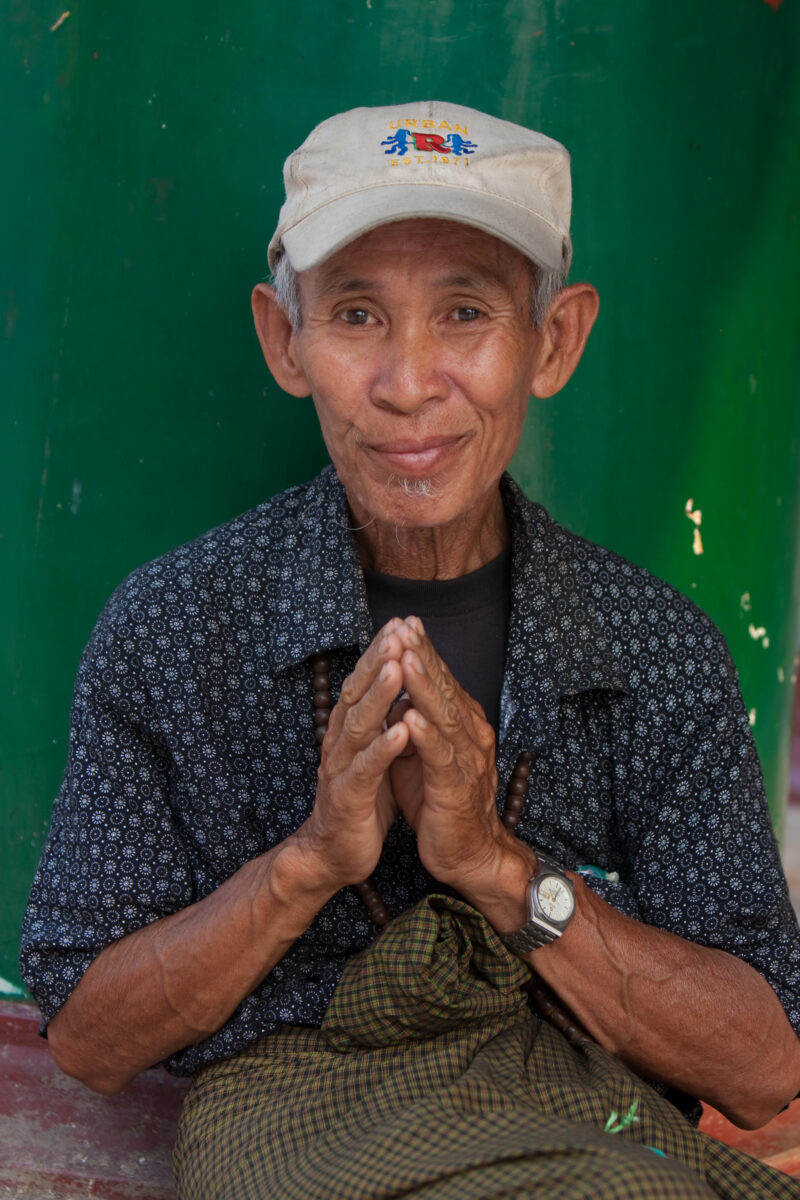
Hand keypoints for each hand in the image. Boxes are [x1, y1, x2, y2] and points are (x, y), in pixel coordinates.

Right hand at [295, 622, 409, 889]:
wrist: (333, 855)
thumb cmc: (361, 801)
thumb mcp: (376, 755)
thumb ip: (385, 722)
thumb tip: (404, 686)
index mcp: (349, 731)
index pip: (364, 683)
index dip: (380, 653)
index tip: (401, 623)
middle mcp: (340, 743)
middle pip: (358, 694)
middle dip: (378, 660)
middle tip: (397, 629)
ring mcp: (340, 769)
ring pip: (359, 725)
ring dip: (379, 695)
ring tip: (397, 667)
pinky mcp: (347, 799)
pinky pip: (366, 770)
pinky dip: (383, 749)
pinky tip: (401, 731)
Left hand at [389, 617, 517, 895]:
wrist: (471, 855)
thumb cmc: (442, 802)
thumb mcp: (425, 753)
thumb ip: (418, 719)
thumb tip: (399, 687)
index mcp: (462, 725)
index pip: (441, 680)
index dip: (422, 651)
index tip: (403, 622)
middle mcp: (470, 736)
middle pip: (444, 689)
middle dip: (422, 656)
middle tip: (404, 625)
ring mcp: (466, 762)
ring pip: (443, 717)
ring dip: (423, 687)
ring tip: (404, 659)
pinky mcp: (456, 791)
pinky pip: (441, 759)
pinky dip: (426, 738)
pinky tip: (410, 718)